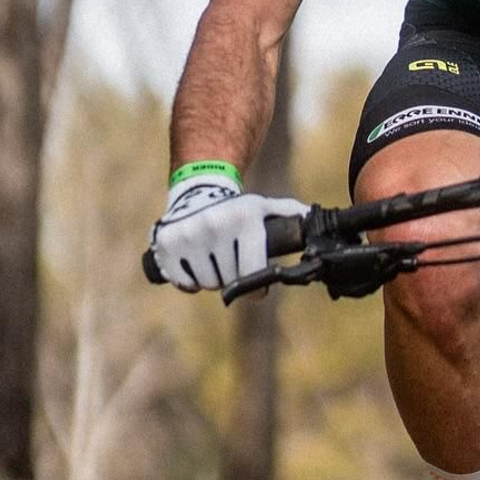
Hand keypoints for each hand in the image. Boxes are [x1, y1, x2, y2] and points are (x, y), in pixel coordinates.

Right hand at [149, 176, 308, 291]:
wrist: (196, 190)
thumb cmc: (237, 208)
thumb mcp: (262, 207)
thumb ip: (289, 214)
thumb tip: (312, 219)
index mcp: (243, 218)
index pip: (252, 272)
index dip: (256, 288)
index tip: (257, 289)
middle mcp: (215, 224)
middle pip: (228, 280)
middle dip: (231, 277)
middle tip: (230, 263)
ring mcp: (189, 234)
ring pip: (206, 283)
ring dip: (211, 279)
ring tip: (212, 260)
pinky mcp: (167, 243)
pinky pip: (183, 282)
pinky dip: (188, 280)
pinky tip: (193, 263)